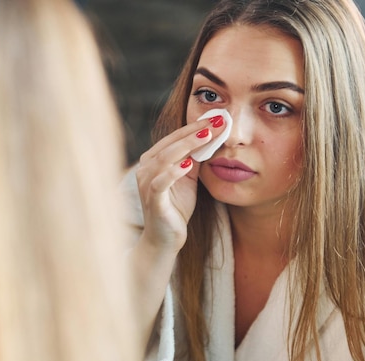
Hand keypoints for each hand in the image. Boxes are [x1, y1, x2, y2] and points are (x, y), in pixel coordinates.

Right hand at [135, 116, 224, 252]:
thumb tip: (211, 138)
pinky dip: (173, 172)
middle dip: (195, 131)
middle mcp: (145, 168)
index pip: (175, 137)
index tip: (219, 117)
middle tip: (217, 121)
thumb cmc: (175, 207)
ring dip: (186, 146)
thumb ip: (194, 159)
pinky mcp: (152, 200)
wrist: (165, 238)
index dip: (196, 126)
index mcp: (153, 160)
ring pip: (164, 158)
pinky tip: (188, 165)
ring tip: (207, 137)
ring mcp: (146, 183)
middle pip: (170, 143)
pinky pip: (160, 182)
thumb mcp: (188, 178)